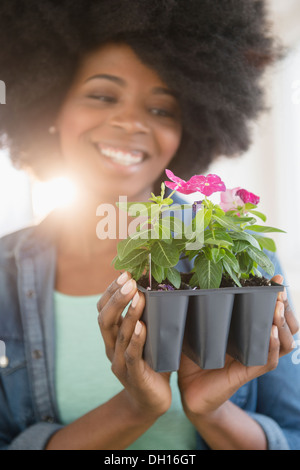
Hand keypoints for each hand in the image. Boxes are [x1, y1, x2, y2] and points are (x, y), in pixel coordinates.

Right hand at [97, 272, 171, 418]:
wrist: (150, 403)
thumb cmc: (152, 364)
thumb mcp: (148, 337)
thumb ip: (149, 317)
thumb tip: (164, 287)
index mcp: (112, 337)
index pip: (104, 309)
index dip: (111, 291)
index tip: (124, 273)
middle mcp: (111, 348)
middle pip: (105, 318)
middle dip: (116, 297)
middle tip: (129, 280)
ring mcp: (120, 363)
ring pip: (118, 335)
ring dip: (128, 312)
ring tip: (138, 295)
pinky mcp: (133, 377)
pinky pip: (131, 356)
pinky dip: (136, 340)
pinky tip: (141, 326)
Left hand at [178, 274, 298, 417]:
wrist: (188, 389)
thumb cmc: (194, 356)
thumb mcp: (201, 328)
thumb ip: (204, 310)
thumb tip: (199, 281)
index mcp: (250, 332)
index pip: (275, 314)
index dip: (280, 298)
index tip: (277, 279)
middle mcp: (257, 345)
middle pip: (287, 326)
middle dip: (285, 307)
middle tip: (278, 293)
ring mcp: (255, 359)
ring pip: (285, 343)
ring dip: (282, 324)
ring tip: (276, 308)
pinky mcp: (247, 374)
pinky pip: (269, 361)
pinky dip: (272, 346)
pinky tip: (270, 332)